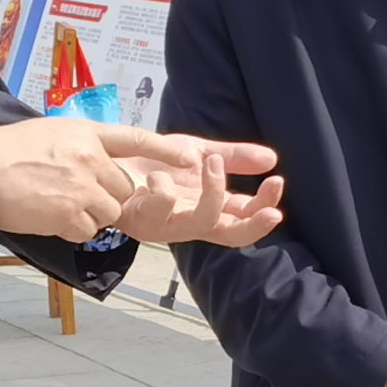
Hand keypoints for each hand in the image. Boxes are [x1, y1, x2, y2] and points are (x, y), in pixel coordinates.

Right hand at [0, 117, 155, 239]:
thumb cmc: (8, 152)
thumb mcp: (50, 134)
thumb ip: (80, 144)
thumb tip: (97, 159)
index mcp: (86, 134)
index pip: (136, 138)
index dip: (165, 151)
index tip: (191, 158)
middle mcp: (90, 159)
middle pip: (124, 188)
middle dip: (108, 197)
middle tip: (78, 194)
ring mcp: (82, 188)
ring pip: (110, 213)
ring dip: (91, 215)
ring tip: (59, 205)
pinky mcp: (69, 215)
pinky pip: (88, 231)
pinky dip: (73, 229)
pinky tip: (50, 216)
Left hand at [102, 132, 288, 249]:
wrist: (109, 156)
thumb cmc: (153, 160)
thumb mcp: (199, 151)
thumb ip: (234, 157)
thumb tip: (273, 159)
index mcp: (208, 207)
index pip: (243, 218)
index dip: (264, 208)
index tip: (277, 182)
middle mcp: (190, 221)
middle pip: (232, 235)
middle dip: (255, 221)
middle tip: (273, 203)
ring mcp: (167, 224)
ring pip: (203, 222)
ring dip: (214, 191)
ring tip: (210, 162)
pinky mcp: (140, 220)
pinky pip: (162, 208)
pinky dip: (166, 187)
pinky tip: (158, 175)